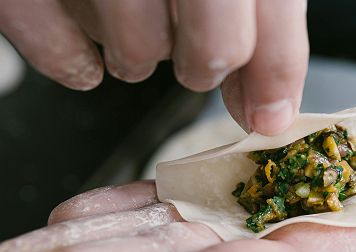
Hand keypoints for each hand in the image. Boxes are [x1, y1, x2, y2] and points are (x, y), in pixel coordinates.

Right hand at [0, 0, 308, 134]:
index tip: (268, 114)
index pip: (272, 11)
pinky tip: (87, 43)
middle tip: (192, 51)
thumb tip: (270, 111)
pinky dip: (74, 59)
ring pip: (137, 53)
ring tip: (132, 19)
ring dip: (139, 54)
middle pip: (212, 51)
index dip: (275, 76)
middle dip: (204, 66)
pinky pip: (59, 48)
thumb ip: (264, 28)